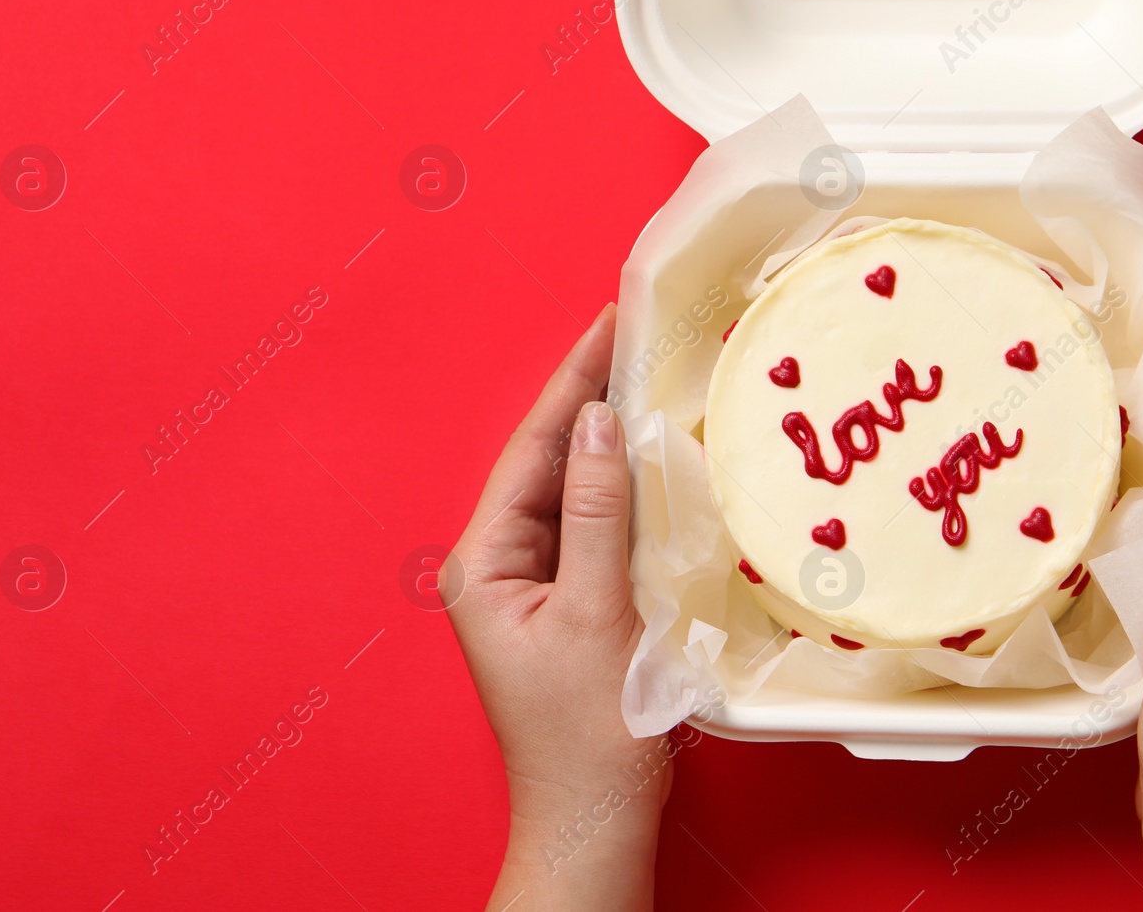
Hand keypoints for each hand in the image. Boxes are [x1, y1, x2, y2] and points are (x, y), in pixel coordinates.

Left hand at [445, 304, 672, 911]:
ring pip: (575, 490)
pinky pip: (596, 526)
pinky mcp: (570, 601)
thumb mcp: (596, 614)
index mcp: (486, 563)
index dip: (572, 382)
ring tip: (650, 373)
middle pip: (550, 461)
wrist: (595, 819)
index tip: (608, 323)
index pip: (533, 450)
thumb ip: (599, 515)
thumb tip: (600, 425)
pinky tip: (657, 457)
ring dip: (611, 439)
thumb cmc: (587, 733)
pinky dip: (626, 489)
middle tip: (635, 332)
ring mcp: (535, 583)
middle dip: (591, 398)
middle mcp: (501, 564)